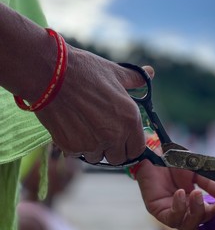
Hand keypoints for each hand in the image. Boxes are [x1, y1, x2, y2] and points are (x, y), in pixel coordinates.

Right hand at [35, 45, 153, 164]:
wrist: (50, 73)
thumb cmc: (85, 71)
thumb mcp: (115, 73)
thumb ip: (135, 80)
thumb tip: (150, 72)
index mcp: (130, 120)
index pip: (137, 150)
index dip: (130, 145)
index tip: (123, 140)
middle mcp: (115, 135)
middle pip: (118, 158)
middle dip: (112, 149)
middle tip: (102, 132)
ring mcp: (93, 144)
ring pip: (97, 157)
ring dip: (93, 147)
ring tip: (85, 126)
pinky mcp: (72, 147)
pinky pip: (78, 154)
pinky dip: (75, 145)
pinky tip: (71, 126)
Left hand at [136, 160, 214, 229]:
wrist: (154, 151)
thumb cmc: (173, 161)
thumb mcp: (196, 171)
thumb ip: (209, 183)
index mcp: (192, 201)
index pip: (207, 214)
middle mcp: (182, 209)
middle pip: (198, 224)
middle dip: (208, 213)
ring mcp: (170, 211)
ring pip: (186, 226)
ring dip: (195, 212)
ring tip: (196, 193)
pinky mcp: (157, 210)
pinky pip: (171, 218)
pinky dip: (179, 208)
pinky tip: (181, 193)